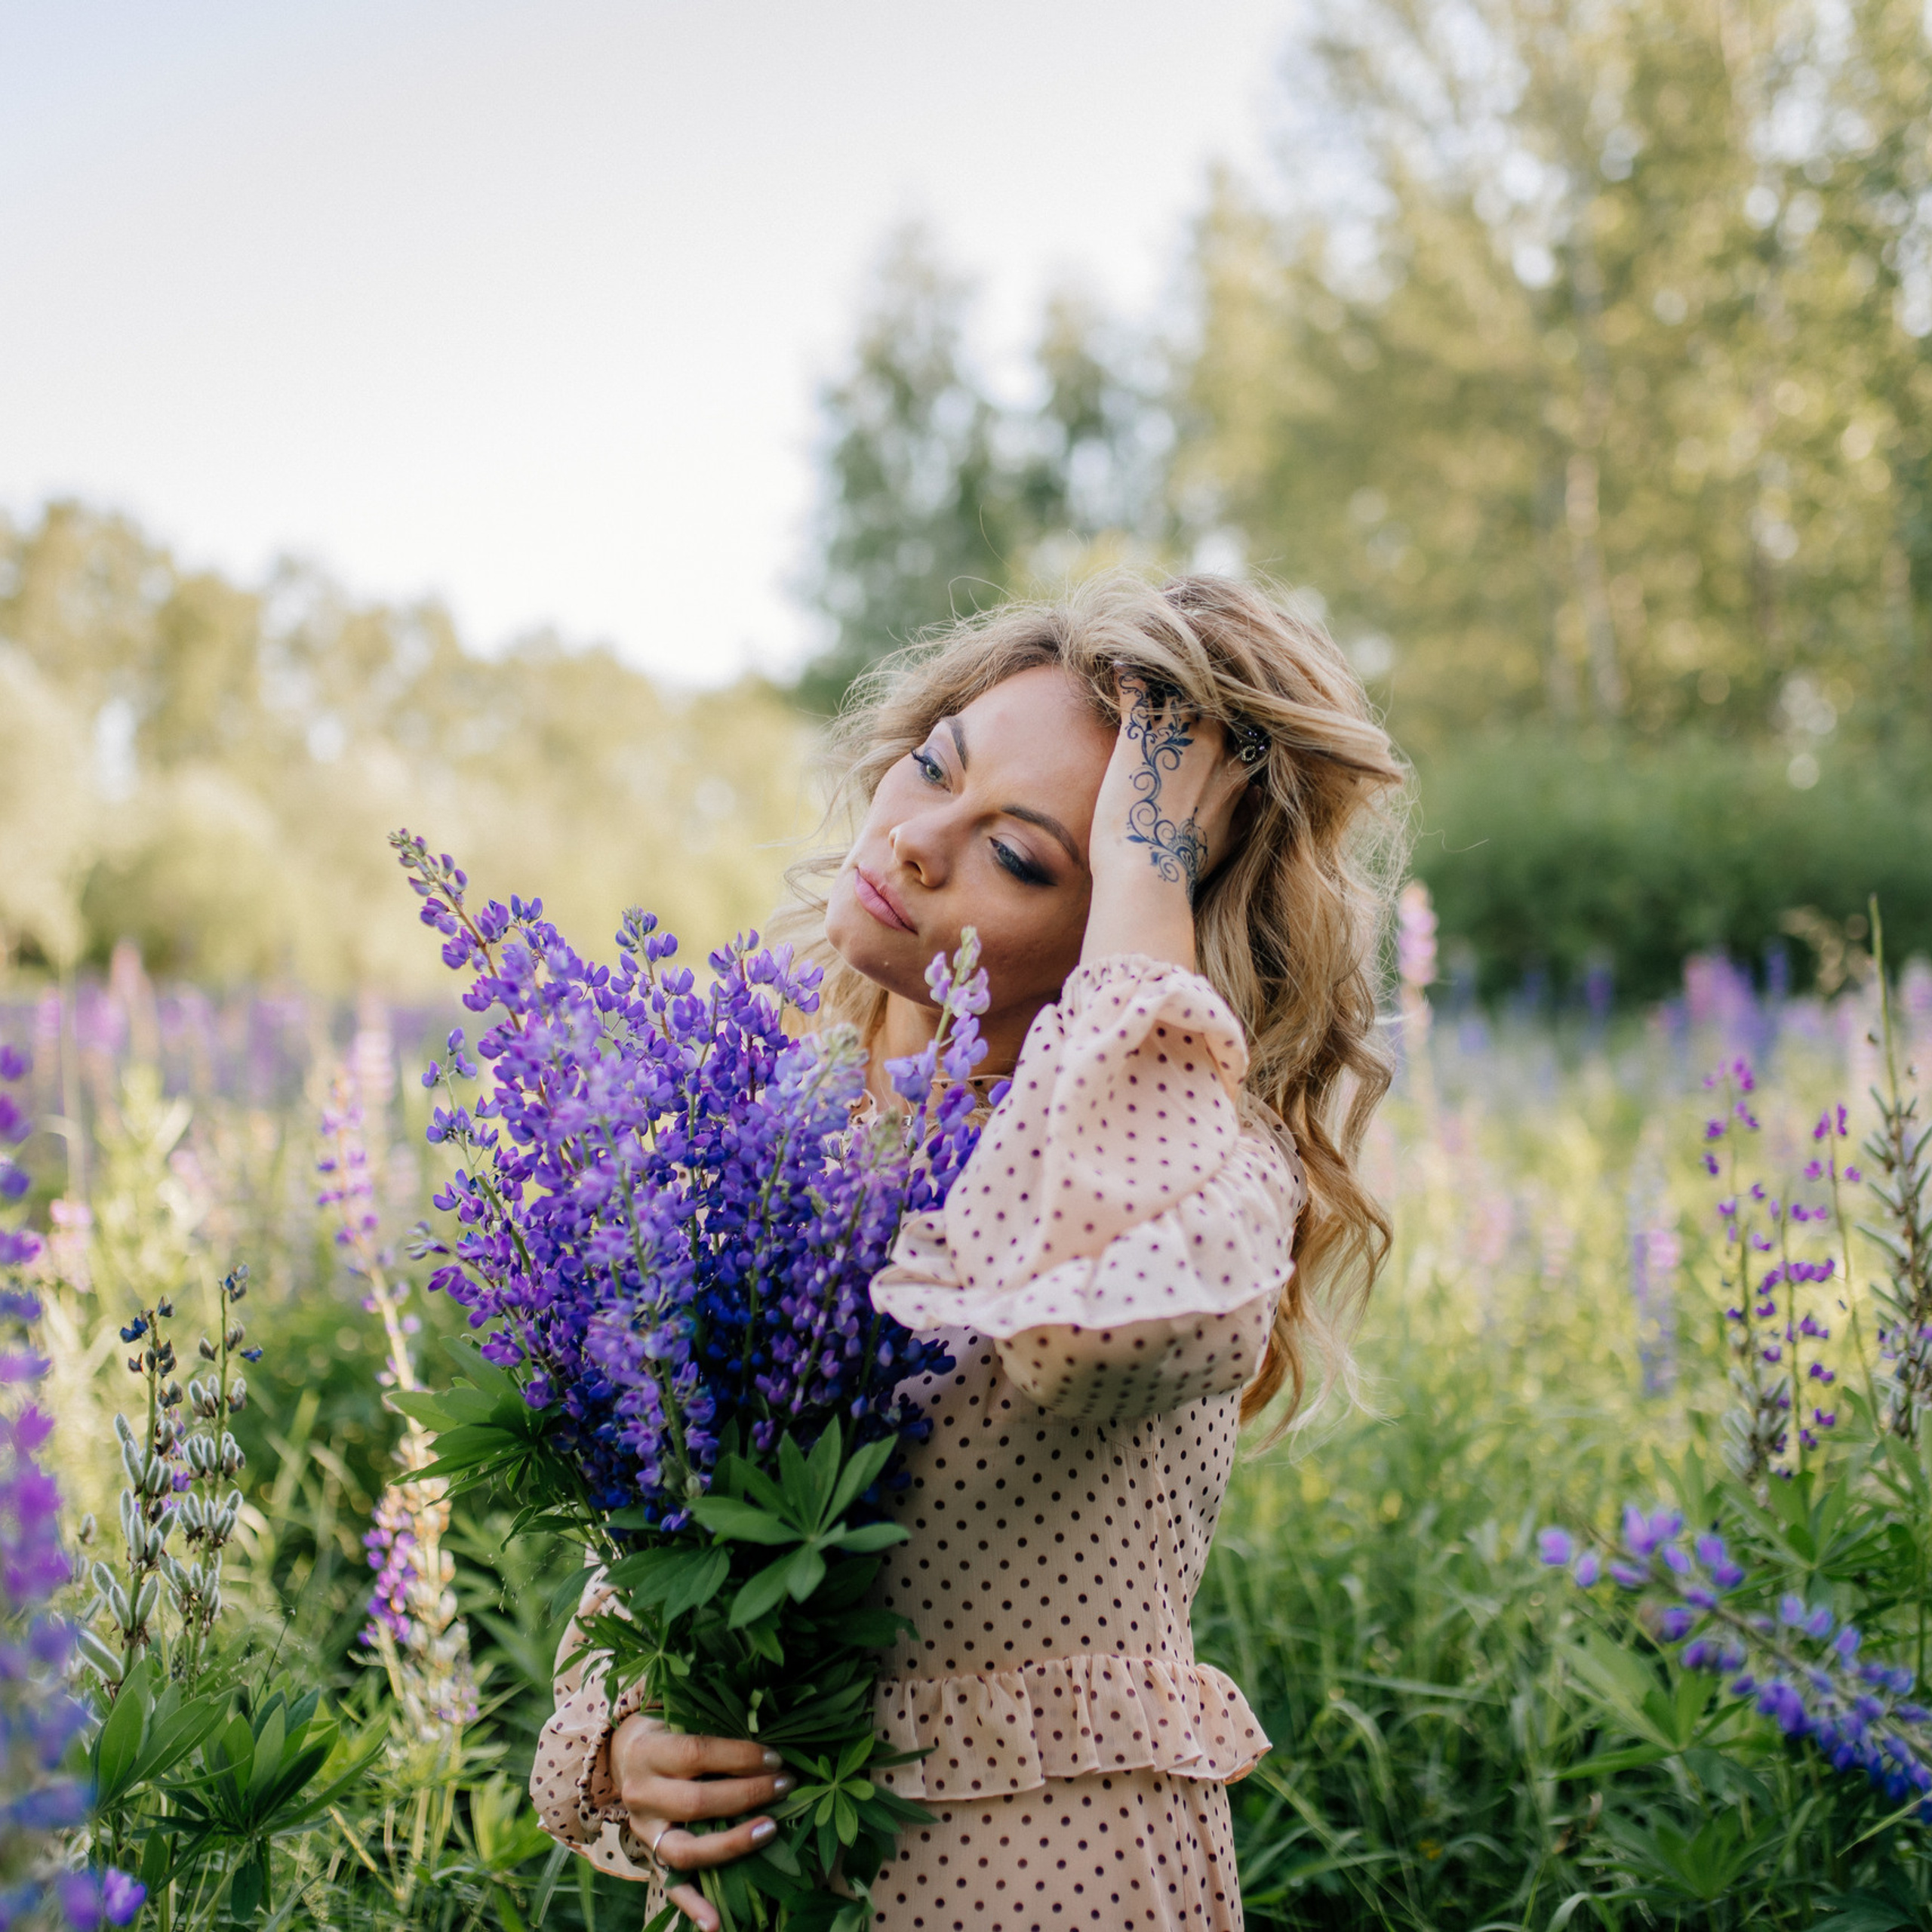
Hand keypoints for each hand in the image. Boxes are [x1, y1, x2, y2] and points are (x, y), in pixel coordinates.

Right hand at [611, 1714, 794, 1931]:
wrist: (622, 1754)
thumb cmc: (667, 1730)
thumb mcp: (680, 1716)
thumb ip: (715, 1726)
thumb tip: (769, 1736)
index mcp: (650, 1751)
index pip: (697, 1754)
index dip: (739, 1756)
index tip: (775, 1758)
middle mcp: (642, 1793)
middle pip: (696, 1802)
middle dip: (747, 1795)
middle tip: (785, 1786)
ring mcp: (645, 1830)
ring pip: (684, 1849)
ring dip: (731, 1844)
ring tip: (771, 1830)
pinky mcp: (650, 1855)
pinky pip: (670, 1885)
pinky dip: (693, 1906)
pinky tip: (716, 1923)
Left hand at [1081, 666, 1253, 969]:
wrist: (1146, 875)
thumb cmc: (1182, 867)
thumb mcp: (1229, 842)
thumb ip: (1245, 815)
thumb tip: (1256, 796)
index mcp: (1238, 771)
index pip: (1241, 723)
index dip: (1226, 708)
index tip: (1214, 699)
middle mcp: (1216, 746)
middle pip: (1212, 694)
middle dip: (1199, 677)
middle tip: (1182, 658)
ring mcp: (1179, 737)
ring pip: (1177, 683)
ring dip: (1164, 667)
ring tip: (1150, 650)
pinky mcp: (1140, 737)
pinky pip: (1136, 688)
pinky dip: (1127, 671)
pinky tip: (1118, 661)